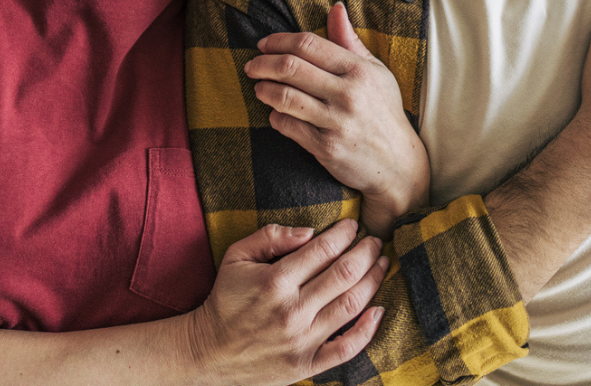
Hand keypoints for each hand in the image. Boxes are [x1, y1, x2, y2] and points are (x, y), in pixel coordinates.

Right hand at [184, 219, 389, 385]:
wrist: (208, 352)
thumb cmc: (225, 300)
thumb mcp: (236, 258)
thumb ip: (270, 237)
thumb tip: (310, 231)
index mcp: (275, 281)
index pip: (324, 249)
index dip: (345, 233)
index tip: (354, 225)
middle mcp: (292, 310)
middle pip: (345, 274)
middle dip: (367, 252)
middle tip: (376, 241)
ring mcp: (302, 340)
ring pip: (352, 305)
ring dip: (374, 281)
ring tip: (382, 265)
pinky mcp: (306, 364)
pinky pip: (347, 348)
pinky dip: (368, 330)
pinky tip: (379, 310)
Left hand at [245, 4, 431, 236]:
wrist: (399, 163)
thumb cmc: (383, 111)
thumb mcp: (376, 72)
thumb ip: (350, 41)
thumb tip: (335, 8)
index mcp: (359, 70)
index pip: (308, 45)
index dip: (279, 40)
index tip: (264, 44)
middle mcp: (348, 94)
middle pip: (291, 68)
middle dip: (263, 63)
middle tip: (251, 65)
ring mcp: (336, 122)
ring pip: (285, 97)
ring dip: (264, 90)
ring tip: (259, 87)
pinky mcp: (326, 148)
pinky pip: (288, 126)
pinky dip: (275, 117)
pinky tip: (275, 113)